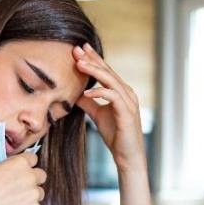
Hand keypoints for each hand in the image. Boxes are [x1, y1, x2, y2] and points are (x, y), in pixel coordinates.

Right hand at [0, 153, 46, 204]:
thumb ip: (9, 170)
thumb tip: (13, 175)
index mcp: (19, 162)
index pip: (33, 159)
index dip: (26, 167)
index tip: (20, 173)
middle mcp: (30, 176)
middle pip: (41, 176)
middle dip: (32, 181)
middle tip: (19, 189)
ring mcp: (34, 194)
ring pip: (39, 194)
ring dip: (30, 197)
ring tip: (12, 204)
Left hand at [73, 43, 146, 172]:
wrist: (127, 155)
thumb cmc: (115, 135)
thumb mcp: (98, 115)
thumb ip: (89, 103)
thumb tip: (74, 93)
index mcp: (121, 91)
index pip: (105, 71)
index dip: (93, 59)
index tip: (79, 49)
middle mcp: (127, 93)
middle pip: (108, 71)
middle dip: (92, 59)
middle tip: (77, 49)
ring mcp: (128, 102)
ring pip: (111, 81)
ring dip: (94, 71)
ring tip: (79, 64)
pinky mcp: (127, 113)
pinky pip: (113, 97)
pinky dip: (100, 92)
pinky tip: (87, 92)